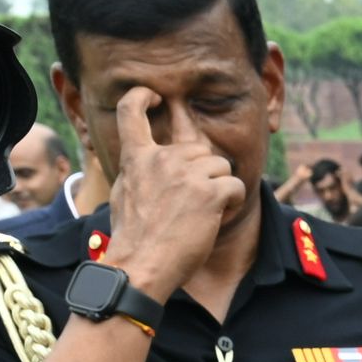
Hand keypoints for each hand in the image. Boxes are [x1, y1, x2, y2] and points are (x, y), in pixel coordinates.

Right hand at [99, 87, 248, 298]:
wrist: (141, 265)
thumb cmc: (134, 238)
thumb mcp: (125, 194)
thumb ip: (139, 171)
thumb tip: (144, 162)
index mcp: (136, 157)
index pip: (130, 111)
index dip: (142, 96)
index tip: (154, 95)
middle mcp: (161, 158)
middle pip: (198, 149)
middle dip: (203, 172)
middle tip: (191, 203)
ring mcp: (186, 174)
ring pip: (220, 166)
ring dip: (219, 188)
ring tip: (202, 213)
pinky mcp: (209, 192)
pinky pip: (236, 185)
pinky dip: (233, 202)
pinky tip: (217, 218)